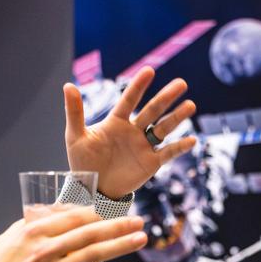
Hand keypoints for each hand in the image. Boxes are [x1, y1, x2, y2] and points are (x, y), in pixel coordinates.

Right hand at [0, 206, 145, 261]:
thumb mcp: (10, 236)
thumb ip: (34, 222)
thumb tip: (57, 211)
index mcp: (34, 232)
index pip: (74, 217)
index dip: (95, 215)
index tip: (105, 215)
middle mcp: (46, 250)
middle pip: (90, 233)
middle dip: (119, 226)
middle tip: (139, 221)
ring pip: (94, 255)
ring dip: (121, 246)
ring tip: (141, 239)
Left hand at [63, 66, 196, 198]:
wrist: (92, 191)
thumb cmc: (83, 163)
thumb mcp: (75, 137)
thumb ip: (74, 111)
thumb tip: (68, 85)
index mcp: (116, 122)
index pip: (129, 100)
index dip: (139, 86)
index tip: (150, 70)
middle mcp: (133, 130)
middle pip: (152, 111)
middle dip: (166, 97)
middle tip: (181, 83)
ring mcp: (144, 146)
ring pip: (163, 128)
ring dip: (177, 117)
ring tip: (190, 105)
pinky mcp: (151, 163)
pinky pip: (167, 153)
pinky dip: (179, 147)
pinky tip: (192, 139)